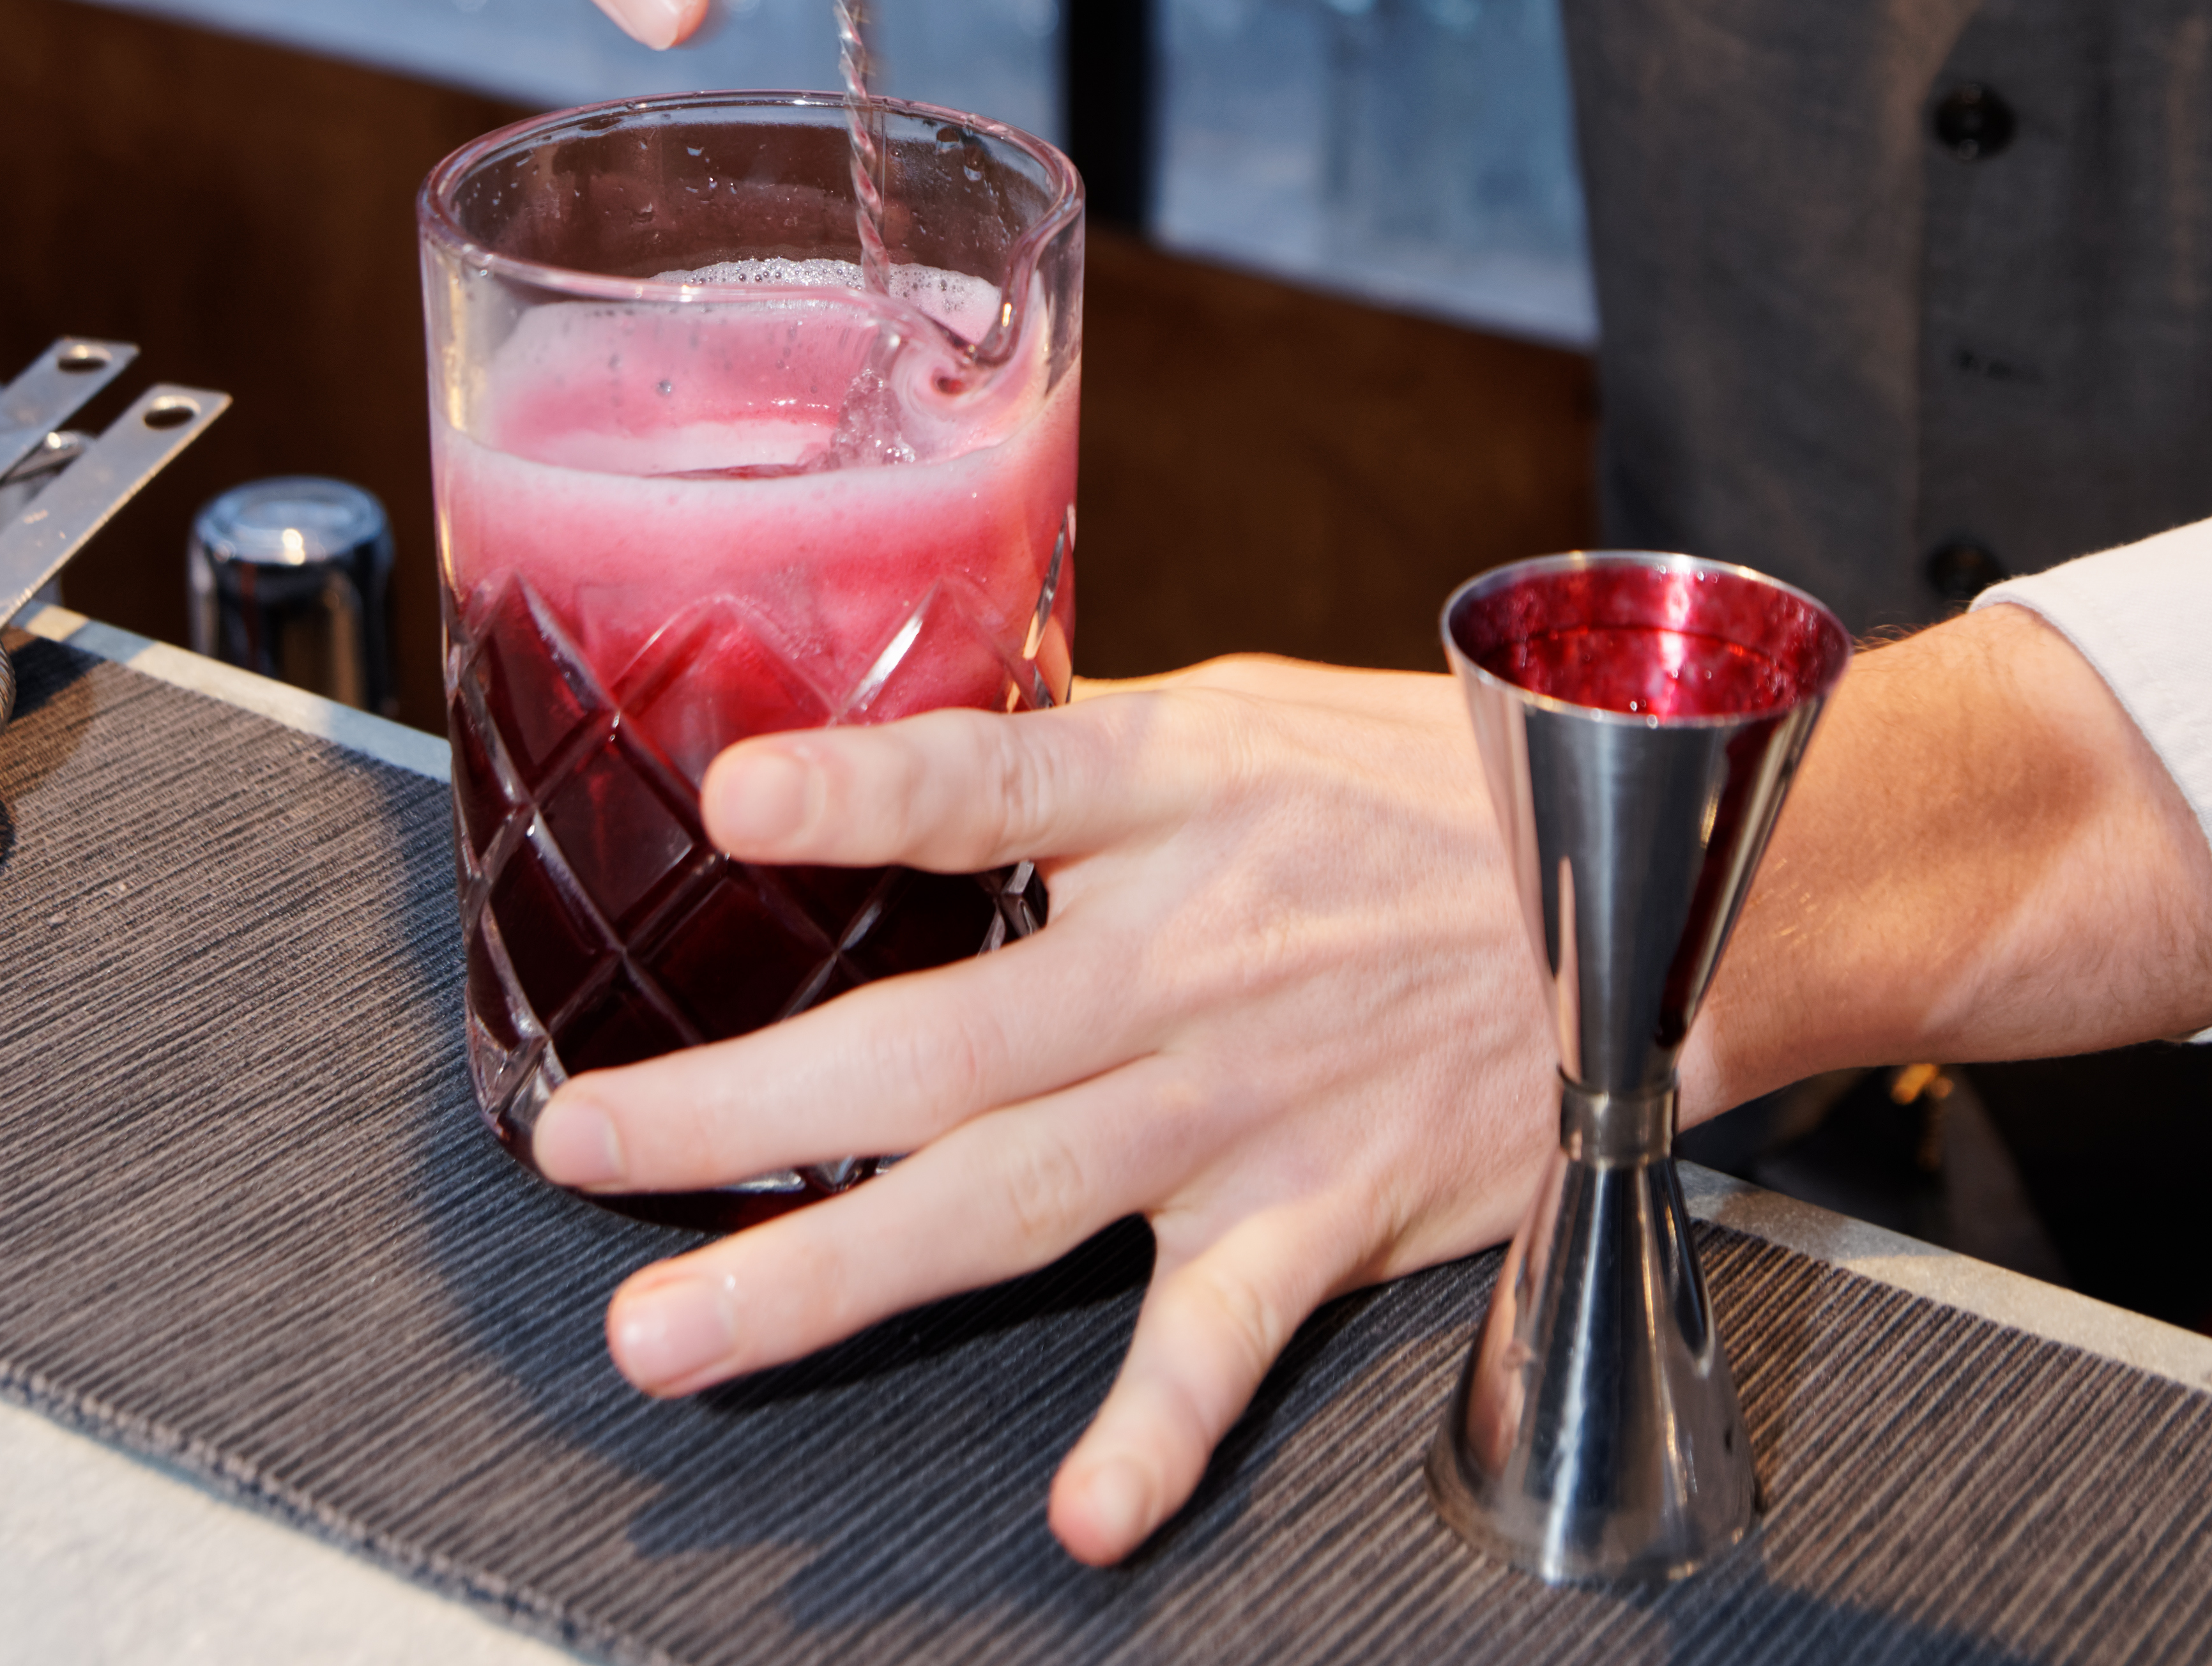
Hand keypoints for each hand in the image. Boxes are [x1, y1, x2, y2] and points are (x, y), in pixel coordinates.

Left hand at [530, 656, 1557, 1564]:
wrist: (1639, 901)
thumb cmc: (1428, 789)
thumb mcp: (1246, 712)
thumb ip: (1074, 743)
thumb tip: (914, 732)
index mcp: (1173, 795)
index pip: (998, 781)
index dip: (866, 790)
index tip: (733, 803)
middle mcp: (1190, 955)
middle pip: (940, 1043)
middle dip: (745, 1103)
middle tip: (586, 1147)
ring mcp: (1249, 1099)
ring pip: (1013, 1199)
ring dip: (834, 1277)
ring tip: (678, 1335)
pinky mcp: (1325, 1210)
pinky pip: (1224, 1342)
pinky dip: (1156, 1433)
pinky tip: (1078, 1513)